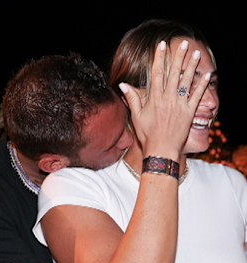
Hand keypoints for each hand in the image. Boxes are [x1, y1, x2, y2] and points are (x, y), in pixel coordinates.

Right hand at [119, 39, 209, 160]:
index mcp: (154, 98)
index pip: (157, 73)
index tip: (162, 46)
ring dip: (191, 66)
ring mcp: (180, 104)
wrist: (161, 150)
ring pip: (186, 81)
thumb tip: (123, 84)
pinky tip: (207, 74)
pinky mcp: (190, 112)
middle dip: (178, 57)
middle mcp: (168, 98)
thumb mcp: (136, 116)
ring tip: (195, 53)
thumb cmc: (147, 135)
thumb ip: (132, 98)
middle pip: (173, 73)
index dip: (160, 58)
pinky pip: (198, 95)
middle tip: (182, 43)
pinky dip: (202, 84)